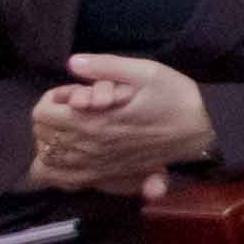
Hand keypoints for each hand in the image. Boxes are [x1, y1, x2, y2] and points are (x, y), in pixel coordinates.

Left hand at [27, 54, 214, 190]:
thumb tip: (74, 62)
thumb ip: (107, 66)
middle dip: (51, 119)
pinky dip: (58, 171)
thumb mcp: (148, 72)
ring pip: (46, 160)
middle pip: (41, 135)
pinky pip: (64, 181)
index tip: (75, 92)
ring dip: (51, 143)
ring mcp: (94, 165)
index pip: (42, 113)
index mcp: (93, 121)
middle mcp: (87, 147)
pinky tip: (70, 158)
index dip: (53, 98)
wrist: (202, 134)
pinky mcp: (104, 177)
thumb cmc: (176, 99)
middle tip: (75, 109)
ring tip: (71, 131)